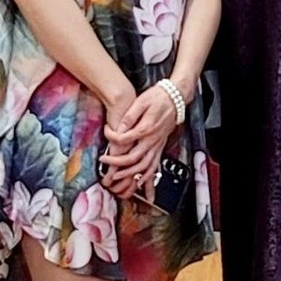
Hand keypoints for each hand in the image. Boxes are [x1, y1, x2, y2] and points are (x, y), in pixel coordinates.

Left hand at [101, 84, 175, 198]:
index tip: (106, 131)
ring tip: (117, 177)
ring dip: (130, 174)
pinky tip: (140, 181)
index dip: (111, 137)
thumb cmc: (158, 98)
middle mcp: (152, 140)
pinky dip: (147, 176)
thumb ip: (130, 116)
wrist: (175, 98)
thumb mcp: (141, 101)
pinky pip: (155, 165)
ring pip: (144, 166)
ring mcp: (157, 145)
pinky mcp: (161, 146)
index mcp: (145, 128)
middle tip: (104, 161)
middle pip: (133, 158)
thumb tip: (119, 129)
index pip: (124, 139)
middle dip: (116, 163)